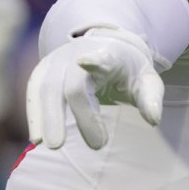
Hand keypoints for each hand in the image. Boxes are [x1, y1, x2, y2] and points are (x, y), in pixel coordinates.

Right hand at [25, 27, 164, 149]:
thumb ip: (151, 98)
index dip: (93, 60)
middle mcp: (77, 56)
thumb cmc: (128, 69)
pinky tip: (36, 138)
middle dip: (78, 114)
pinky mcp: (44, 70)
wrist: (106, 44)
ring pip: (46, 88)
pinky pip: (34, 92)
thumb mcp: (146, 79)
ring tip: (48, 145)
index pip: (101, 58)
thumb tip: (154, 120)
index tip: (85, 60)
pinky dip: (35, 115)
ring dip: (46, 118)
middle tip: (84, 145)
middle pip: (72, 85)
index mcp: (109, 54)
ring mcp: (57, 62)